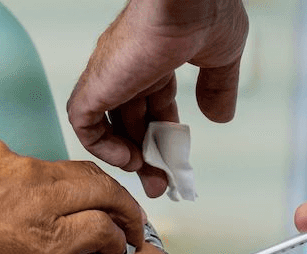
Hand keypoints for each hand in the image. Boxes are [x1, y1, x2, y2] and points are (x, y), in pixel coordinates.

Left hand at [67, 0, 247, 197]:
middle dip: (147, 157)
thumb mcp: (222, 58)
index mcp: (156, 57)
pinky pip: (84, 124)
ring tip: (149, 177)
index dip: (163, 137)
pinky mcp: (97, 84)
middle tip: (161, 184)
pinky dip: (102, 147)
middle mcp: (129, 67)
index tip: (176, 162)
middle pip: (130, 121)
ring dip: (126, 157)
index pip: (152, 105)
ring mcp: (111, 75)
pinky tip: (129, 159)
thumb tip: (219, 117)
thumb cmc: (207, 10)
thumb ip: (219, 88)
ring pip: (107, 126)